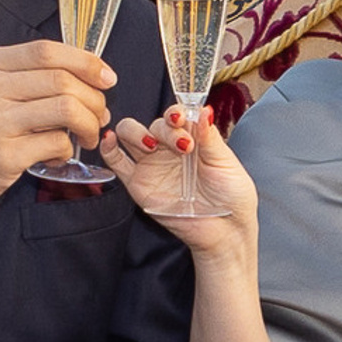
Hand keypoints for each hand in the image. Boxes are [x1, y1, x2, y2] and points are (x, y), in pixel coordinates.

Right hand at [0, 40, 112, 228]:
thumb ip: (22, 77)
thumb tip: (81, 75)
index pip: (47, 51)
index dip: (85, 61)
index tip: (106, 76)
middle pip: (62, 79)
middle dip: (94, 97)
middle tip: (101, 113)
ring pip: (66, 108)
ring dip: (89, 123)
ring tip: (88, 134)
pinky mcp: (3, 155)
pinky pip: (56, 143)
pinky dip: (68, 149)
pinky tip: (59, 155)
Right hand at [101, 106, 258, 257]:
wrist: (225, 231)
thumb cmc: (232, 197)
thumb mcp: (226, 163)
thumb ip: (210, 137)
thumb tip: (204, 110)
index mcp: (192, 138)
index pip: (176, 114)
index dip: (176, 114)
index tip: (184, 123)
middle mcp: (169, 148)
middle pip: (154, 123)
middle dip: (165, 128)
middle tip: (182, 146)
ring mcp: (152, 164)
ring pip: (130, 134)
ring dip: (136, 132)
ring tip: (152, 145)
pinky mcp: (138, 184)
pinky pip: (116, 161)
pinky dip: (109, 147)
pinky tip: (110, 139)